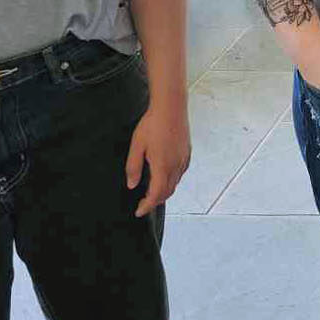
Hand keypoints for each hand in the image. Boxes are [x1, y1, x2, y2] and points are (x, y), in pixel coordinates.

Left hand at [125, 101, 191, 217]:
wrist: (171, 107)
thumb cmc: (152, 124)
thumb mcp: (136, 146)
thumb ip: (133, 167)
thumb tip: (132, 185)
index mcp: (162, 166)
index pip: (155, 194)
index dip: (147, 206)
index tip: (138, 212)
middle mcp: (176, 166)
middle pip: (167, 192)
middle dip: (155, 201)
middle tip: (142, 204)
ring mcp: (183, 160)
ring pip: (175, 184)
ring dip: (164, 192)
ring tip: (151, 193)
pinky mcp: (187, 154)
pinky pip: (180, 174)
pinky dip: (172, 181)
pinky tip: (164, 177)